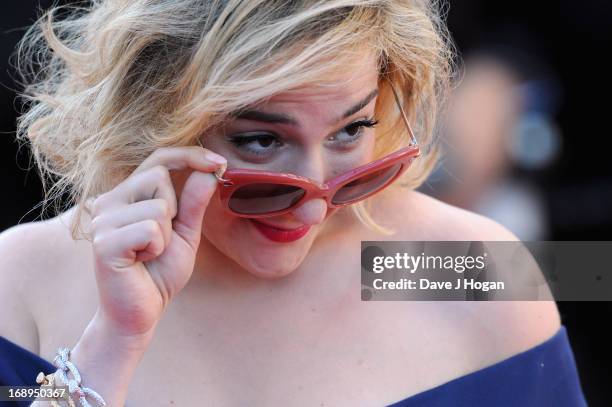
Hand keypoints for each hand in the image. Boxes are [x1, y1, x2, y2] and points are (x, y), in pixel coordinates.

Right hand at [88, 146, 224, 340]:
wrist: (140, 312)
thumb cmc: (159, 272)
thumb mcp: (185, 232)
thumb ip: (194, 202)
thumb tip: (209, 171)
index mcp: (128, 195)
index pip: (159, 158)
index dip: (191, 155)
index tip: (221, 163)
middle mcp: (109, 201)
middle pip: (159, 175)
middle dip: (174, 209)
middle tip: (161, 239)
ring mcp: (102, 220)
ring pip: (158, 206)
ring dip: (166, 235)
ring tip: (150, 253)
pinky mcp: (104, 242)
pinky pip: (151, 230)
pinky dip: (157, 249)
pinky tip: (141, 261)